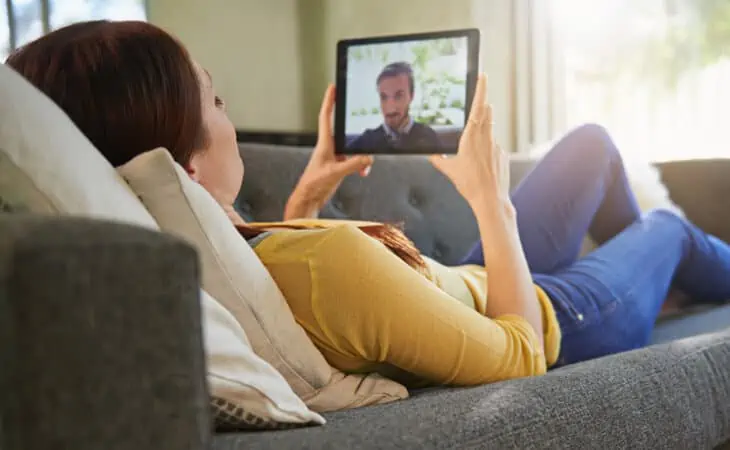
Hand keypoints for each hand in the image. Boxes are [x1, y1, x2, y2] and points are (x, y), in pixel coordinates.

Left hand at [285, 84, 372, 219]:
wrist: (308, 199)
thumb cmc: (314, 184)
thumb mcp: (335, 172)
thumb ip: (353, 164)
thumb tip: (368, 158)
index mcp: (324, 144)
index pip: (326, 117)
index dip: (329, 101)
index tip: (333, 88)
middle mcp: (329, 148)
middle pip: (345, 131)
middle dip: (355, 130)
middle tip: (360, 118)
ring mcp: (335, 157)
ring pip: (353, 149)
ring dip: (361, 157)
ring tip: (364, 168)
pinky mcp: (339, 167)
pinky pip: (355, 161)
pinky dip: (361, 166)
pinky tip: (362, 173)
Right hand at [429, 75, 511, 213]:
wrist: (490, 199)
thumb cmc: (470, 184)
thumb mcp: (450, 171)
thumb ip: (440, 160)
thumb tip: (432, 156)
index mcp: (471, 137)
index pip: (477, 108)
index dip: (481, 90)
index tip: (483, 77)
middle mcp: (486, 138)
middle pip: (486, 113)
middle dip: (483, 104)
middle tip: (481, 96)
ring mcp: (496, 145)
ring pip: (490, 129)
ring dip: (484, 128)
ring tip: (477, 142)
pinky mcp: (503, 154)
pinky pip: (494, 146)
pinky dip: (488, 150)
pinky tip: (483, 164)